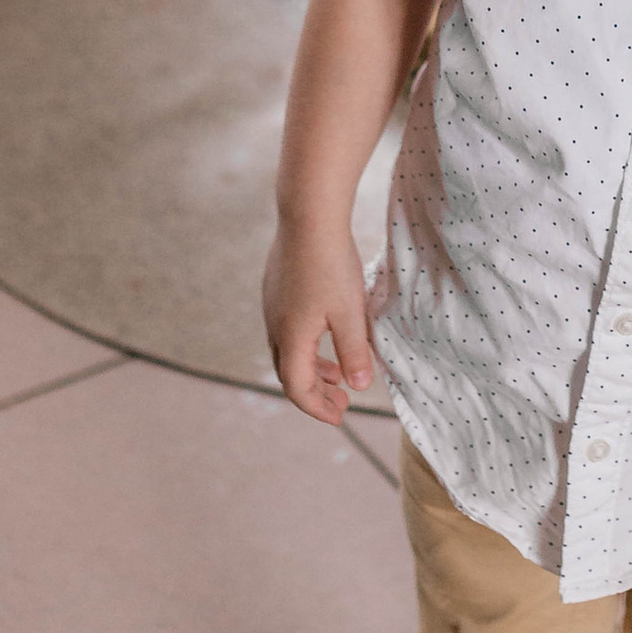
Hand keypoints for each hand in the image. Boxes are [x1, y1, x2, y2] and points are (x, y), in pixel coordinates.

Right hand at [263, 218, 374, 426]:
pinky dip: (307, 344)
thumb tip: (359, 386)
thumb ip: (354, 352)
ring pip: (288, 349)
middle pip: (290, 372)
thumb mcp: (350, 313)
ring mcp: (272, 304)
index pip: (297, 388)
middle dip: (316, 392)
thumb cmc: (330, 264)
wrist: (308, 215)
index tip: (340, 416)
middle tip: (342, 402)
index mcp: (291, 338)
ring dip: (313, 367)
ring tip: (338, 373)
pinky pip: (288, 328)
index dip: (318, 408)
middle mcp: (275, 325)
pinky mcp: (276, 286)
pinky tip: (328, 331)